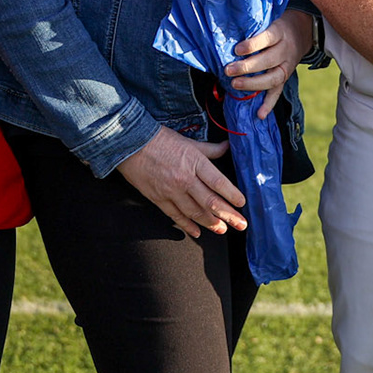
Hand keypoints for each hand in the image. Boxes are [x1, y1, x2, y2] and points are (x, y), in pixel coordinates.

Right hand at [116, 127, 247, 238]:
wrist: (130, 143)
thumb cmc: (160, 140)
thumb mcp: (188, 141)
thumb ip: (210, 149)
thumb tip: (227, 146)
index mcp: (194, 162)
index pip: (218, 182)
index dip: (232, 195)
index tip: (242, 203)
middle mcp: (185, 178)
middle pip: (210, 201)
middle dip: (228, 215)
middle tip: (241, 224)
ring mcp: (171, 191)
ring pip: (195, 212)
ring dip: (211, 223)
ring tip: (222, 229)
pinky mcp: (158, 199)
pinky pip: (176, 216)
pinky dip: (187, 226)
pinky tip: (197, 232)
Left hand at [225, 12, 313, 118]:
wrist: (299, 32)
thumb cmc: (274, 27)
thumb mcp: (268, 20)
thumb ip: (252, 28)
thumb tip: (226, 36)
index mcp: (280, 32)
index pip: (267, 38)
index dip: (252, 44)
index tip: (237, 49)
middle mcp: (285, 50)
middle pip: (269, 60)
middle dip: (247, 67)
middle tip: (228, 70)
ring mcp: (287, 66)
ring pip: (273, 78)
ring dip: (253, 84)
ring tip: (235, 85)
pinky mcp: (286, 78)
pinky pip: (278, 92)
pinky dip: (269, 104)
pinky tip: (260, 114)